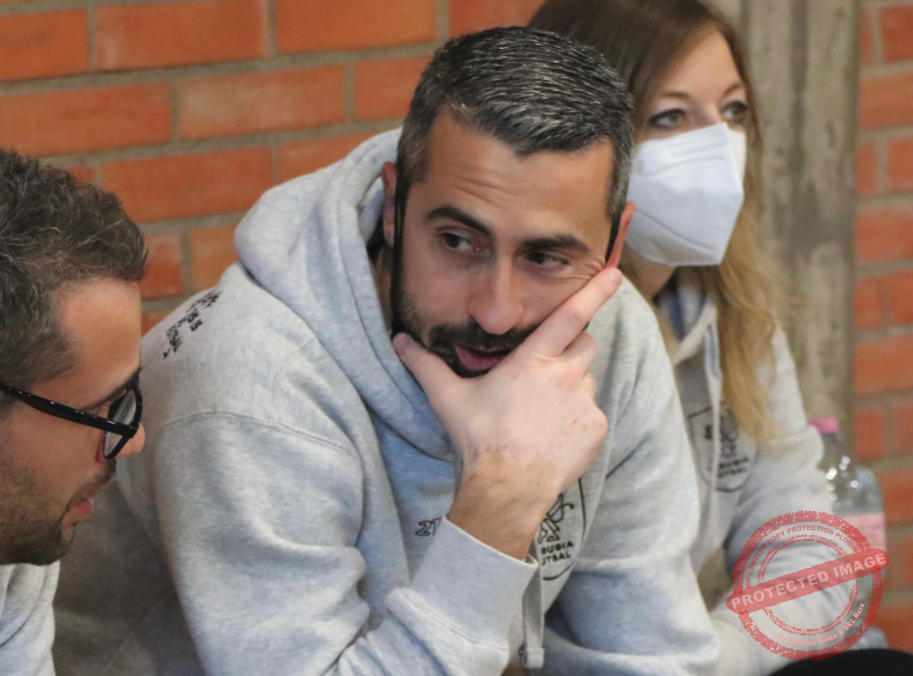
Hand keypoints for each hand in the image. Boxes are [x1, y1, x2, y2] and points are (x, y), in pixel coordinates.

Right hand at [393, 266, 622, 557]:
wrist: (509, 487)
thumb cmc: (480, 438)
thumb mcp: (449, 398)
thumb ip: (425, 365)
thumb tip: (399, 340)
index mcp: (533, 360)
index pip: (571, 315)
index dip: (595, 291)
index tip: (615, 272)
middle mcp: (566, 374)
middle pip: (585, 343)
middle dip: (572, 346)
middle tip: (546, 369)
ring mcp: (585, 402)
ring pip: (587, 379)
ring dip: (571, 385)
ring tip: (544, 412)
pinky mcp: (596, 428)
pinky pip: (592, 413)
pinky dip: (577, 419)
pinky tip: (553, 435)